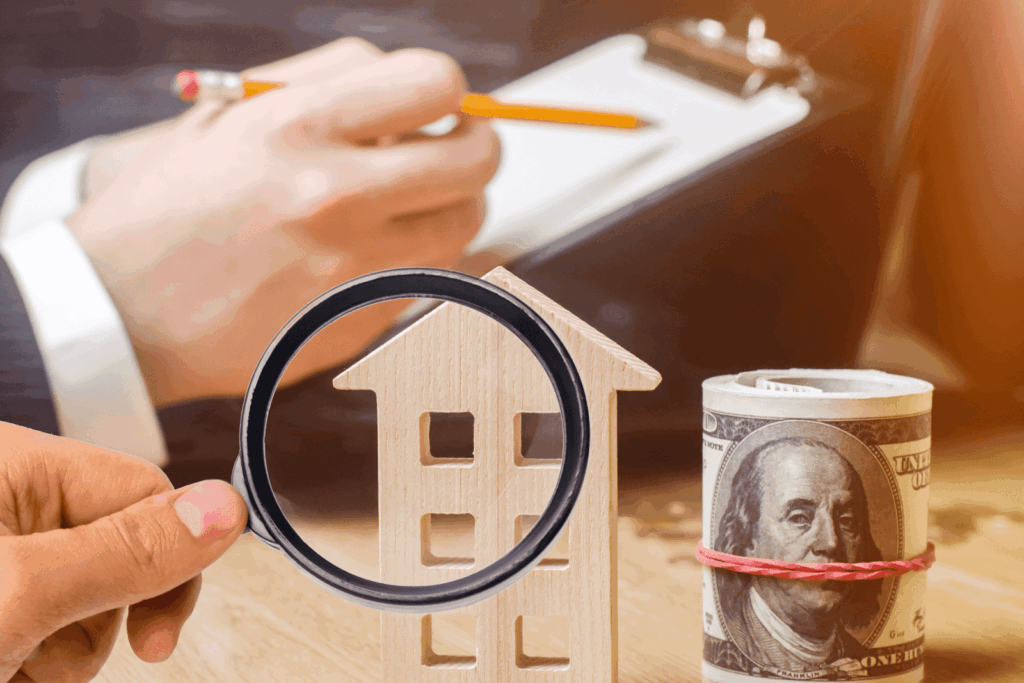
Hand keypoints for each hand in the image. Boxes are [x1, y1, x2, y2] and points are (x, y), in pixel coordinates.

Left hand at [0, 422, 247, 679]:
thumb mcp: (20, 591)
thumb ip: (130, 549)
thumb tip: (228, 506)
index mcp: (15, 465)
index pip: (145, 491)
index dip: (163, 561)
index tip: (154, 638)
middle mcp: (11, 501)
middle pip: (124, 552)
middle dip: (97, 617)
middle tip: (42, 649)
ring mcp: (5, 556)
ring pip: (90, 602)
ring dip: (61, 653)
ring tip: (9, 666)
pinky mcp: (1, 602)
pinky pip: (54, 629)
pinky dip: (35, 665)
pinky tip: (6, 670)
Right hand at [67, 37, 500, 406]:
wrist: (119, 312)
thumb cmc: (171, 203)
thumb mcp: (229, 113)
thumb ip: (329, 83)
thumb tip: (421, 87)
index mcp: (297, 126)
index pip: (435, 82)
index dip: (446, 90)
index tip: (435, 107)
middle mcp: (335, 194)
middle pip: (476, 158)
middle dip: (473, 148)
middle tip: (450, 153)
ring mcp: (354, 267)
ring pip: (466, 223)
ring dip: (453, 206)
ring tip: (410, 206)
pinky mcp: (360, 321)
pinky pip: (433, 277)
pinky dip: (422, 257)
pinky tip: (378, 254)